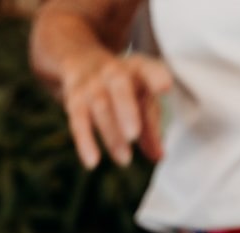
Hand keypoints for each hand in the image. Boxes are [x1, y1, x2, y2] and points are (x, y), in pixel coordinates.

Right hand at [60, 52, 170, 168]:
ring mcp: (91, 85)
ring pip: (100, 107)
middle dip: (126, 110)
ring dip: (111, 134)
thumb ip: (151, 127)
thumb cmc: (124, 87)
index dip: (156, 77)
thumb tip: (159, 157)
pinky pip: (78, 122)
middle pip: (119, 87)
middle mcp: (113, 72)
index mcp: (137, 68)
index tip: (165, 88)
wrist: (82, 62)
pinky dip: (85, 142)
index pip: (148, 69)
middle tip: (134, 135)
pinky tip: (92, 163)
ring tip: (125, 160)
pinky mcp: (74, 101)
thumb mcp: (141, 98)